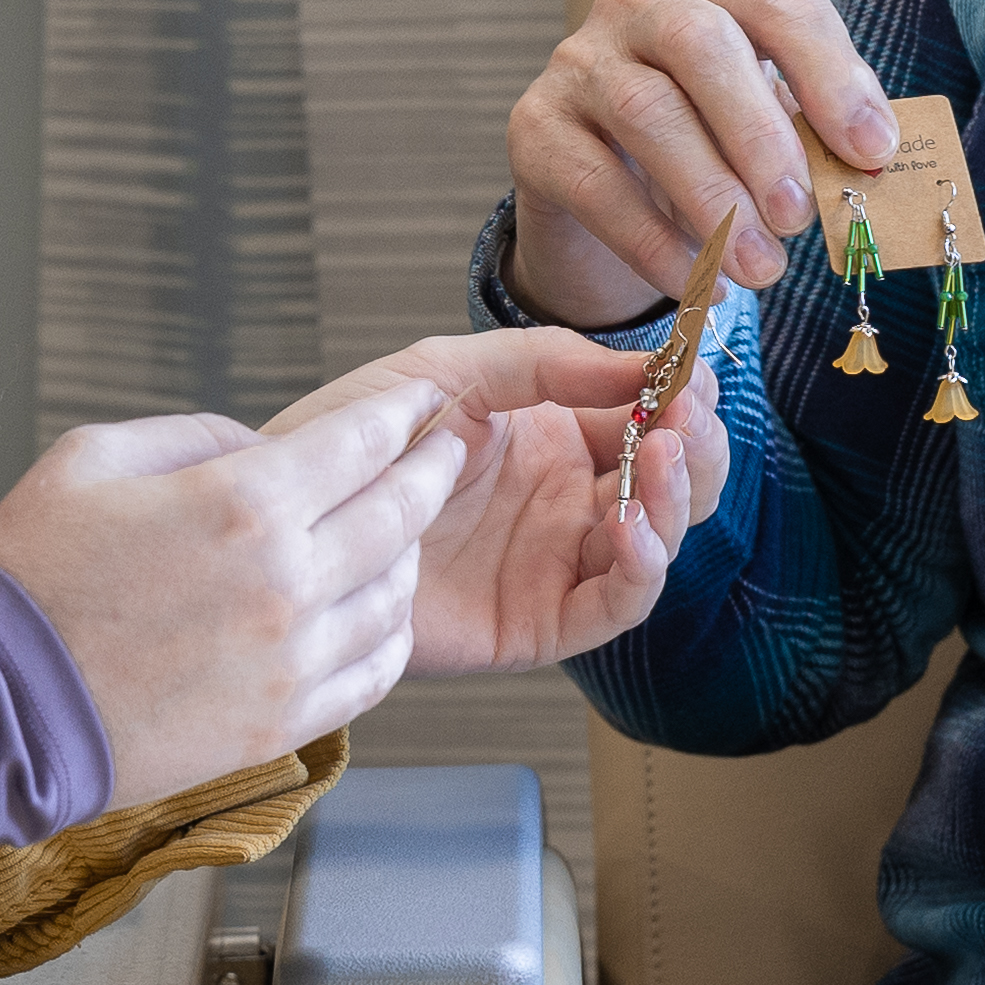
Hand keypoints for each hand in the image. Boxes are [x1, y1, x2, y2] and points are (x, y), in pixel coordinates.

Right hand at [0, 381, 474, 808]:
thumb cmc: (28, 577)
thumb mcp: (94, 456)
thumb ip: (196, 435)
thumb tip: (260, 448)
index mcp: (241, 503)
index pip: (361, 442)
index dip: (404, 415)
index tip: (425, 403)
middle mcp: (285, 582)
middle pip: (400, 514)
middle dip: (431, 472)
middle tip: (448, 451)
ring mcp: (290, 660)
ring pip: (396, 597)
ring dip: (411, 555)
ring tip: (407, 533)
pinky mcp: (280, 723)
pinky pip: (373, 674)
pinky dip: (390, 637)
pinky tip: (383, 617)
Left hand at [268, 329, 724, 673]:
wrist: (289, 521)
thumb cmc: (354, 443)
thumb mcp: (450, 372)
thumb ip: (543, 361)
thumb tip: (642, 362)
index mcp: (557, 438)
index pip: (651, 418)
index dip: (682, 396)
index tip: (692, 370)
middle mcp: (568, 501)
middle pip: (675, 483)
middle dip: (695, 446)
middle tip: (683, 417)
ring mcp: (557, 563)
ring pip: (657, 541)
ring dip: (676, 499)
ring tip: (660, 457)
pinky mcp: (538, 623)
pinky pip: (612, 606)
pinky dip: (639, 569)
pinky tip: (629, 526)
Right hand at [507, 0, 898, 329]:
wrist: (593, 180)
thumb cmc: (702, 139)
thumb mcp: (762, 123)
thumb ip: (810, 133)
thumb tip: (870, 169)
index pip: (780, 3)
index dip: (832, 74)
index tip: (872, 152)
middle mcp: (638, 4)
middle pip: (702, 43)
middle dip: (761, 133)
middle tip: (800, 216)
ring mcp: (577, 61)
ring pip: (646, 112)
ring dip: (714, 198)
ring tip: (762, 268)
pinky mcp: (534, 128)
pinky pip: (597, 184)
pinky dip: (656, 243)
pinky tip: (702, 283)